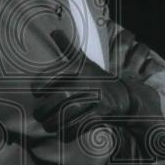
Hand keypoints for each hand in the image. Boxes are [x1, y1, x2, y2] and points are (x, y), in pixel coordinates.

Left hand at [32, 32, 160, 136]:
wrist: (127, 95)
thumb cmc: (99, 78)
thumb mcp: (84, 61)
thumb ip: (67, 47)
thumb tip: (54, 30)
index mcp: (77, 68)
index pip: (49, 76)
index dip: (38, 87)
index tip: (37, 93)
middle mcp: (85, 81)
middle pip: (57, 98)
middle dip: (43, 110)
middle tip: (39, 115)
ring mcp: (95, 97)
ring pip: (66, 114)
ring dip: (52, 124)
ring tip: (47, 125)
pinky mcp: (101, 113)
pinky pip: (79, 126)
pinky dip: (67, 132)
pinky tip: (62, 133)